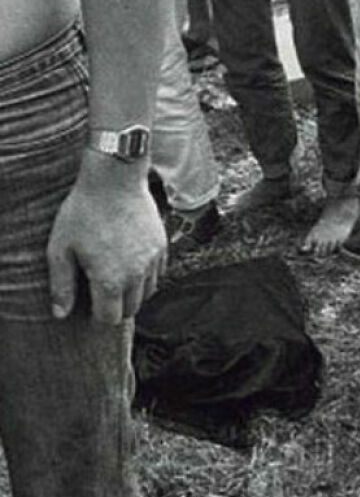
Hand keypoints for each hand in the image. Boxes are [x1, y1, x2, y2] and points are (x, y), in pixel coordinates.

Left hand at [47, 152, 166, 323]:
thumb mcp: (61, 248)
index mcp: (111, 280)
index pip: (110, 318)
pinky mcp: (162, 244)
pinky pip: (159, 271)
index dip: (98, 314)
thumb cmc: (84, 212)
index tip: (89, 302)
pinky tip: (132, 260)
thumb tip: (61, 314)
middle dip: (117, 305)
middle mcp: (137, 275)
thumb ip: (61, 285)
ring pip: (148, 291)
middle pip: (132, 308)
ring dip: (133, 290)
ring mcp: (153, 259)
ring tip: (116, 274)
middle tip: (101, 289)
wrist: (115, 178)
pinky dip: (147, 273)